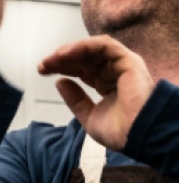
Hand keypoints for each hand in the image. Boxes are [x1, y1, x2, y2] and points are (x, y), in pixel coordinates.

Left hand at [38, 35, 154, 150]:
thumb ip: (75, 99)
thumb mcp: (89, 116)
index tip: (42, 70)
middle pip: (84, 57)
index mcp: (107, 84)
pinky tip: (65, 54)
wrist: (139, 137)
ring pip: (92, 48)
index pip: (82, 69)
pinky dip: (83, 46)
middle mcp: (115, 73)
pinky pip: (104, 45)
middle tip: (43, 65)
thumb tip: (60, 81)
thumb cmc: (121, 132)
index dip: (62, 66)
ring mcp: (123, 66)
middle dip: (61, 58)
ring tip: (52, 59)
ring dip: (69, 51)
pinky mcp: (129, 61)